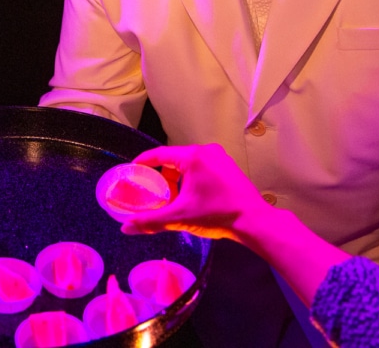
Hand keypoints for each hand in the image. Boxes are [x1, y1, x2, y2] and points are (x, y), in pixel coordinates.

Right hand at [120, 143, 272, 240]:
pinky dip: (193, 179)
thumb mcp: (179, 218)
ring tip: (174, 199)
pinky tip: (192, 197)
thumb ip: (150, 222)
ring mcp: (220, 157)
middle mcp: (206, 151)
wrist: (252, 221)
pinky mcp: (228, 166)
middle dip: (162, 177)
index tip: (132, 171)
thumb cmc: (216, 215)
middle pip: (174, 160)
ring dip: (178, 179)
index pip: (159, 154)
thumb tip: (126, 228)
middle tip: (155, 193)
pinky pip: (203, 167)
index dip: (143, 162)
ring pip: (189, 164)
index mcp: (192, 157)